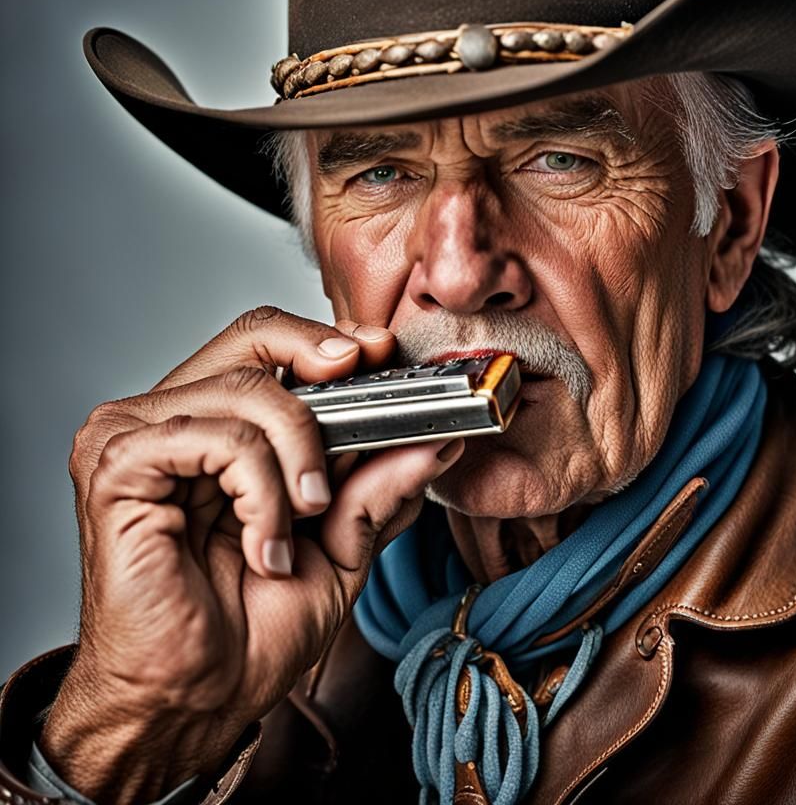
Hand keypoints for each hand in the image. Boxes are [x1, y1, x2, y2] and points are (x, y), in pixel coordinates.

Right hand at [39, 306, 463, 803]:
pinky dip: (261, 492)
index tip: (385, 357)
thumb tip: (436, 442)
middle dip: (323, 358)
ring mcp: (137, 435)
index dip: (331, 341)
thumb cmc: (250, 628)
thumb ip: (380, 487)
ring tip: (304, 520)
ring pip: (248, 390)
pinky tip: (266, 547)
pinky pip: (218, 440)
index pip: (270, 344)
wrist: (191, 703)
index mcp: (215, 424)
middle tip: (362, 397)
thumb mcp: (341, 546)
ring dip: (299, 458)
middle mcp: (172, 417)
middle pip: (254, 336)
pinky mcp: (116, 465)